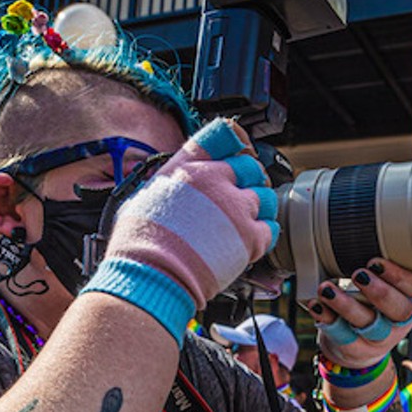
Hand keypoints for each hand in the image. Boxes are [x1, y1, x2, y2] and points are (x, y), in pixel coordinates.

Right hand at [90, 118, 277, 337]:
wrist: (151, 274)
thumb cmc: (140, 244)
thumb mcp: (144, 196)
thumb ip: (169, 182)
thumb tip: (173, 183)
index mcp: (188, 168)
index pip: (222, 137)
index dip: (233, 147)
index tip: (235, 156)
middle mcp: (214, 180)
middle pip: (249, 167)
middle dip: (248, 182)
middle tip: (239, 200)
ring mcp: (235, 207)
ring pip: (265, 197)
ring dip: (258, 209)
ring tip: (242, 224)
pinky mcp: (249, 235)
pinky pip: (271, 227)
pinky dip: (264, 236)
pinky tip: (248, 243)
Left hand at [307, 259, 411, 368]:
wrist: (359, 345)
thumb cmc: (370, 302)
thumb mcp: (381, 283)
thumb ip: (377, 266)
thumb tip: (358, 228)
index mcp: (410, 299)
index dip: (399, 276)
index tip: (376, 261)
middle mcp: (399, 321)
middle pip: (398, 310)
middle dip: (379, 292)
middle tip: (358, 274)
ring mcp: (379, 339)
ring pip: (368, 324)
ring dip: (346, 305)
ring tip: (326, 289)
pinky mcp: (356, 350)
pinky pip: (342, 337)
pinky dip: (327, 319)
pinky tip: (316, 305)